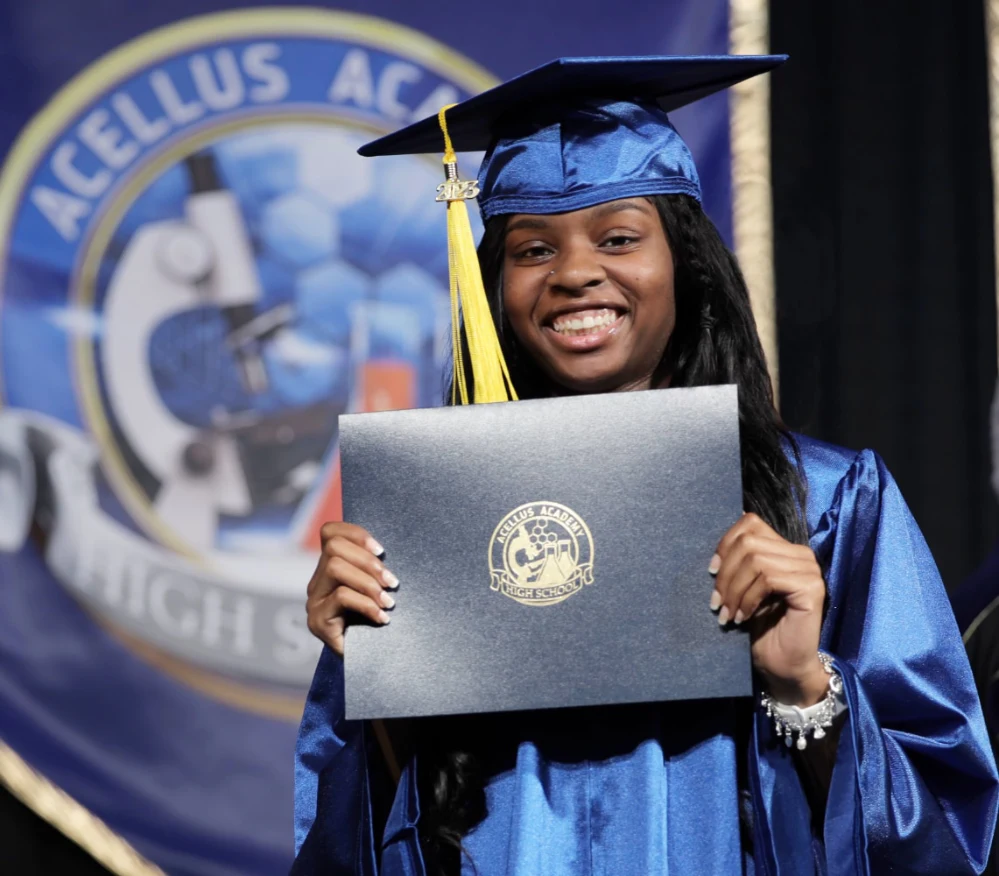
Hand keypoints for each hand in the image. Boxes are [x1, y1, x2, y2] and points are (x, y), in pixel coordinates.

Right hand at [306, 522, 397, 655]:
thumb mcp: (379, 589)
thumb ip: (376, 569)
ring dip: (368, 582)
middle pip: (334, 548)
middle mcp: (318, 582)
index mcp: (331, 568)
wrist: (370, 664)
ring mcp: (314, 601)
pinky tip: (383, 618)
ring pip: (335, 568)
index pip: (330, 532)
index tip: (383, 551)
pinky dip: (367, 604)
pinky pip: (340, 597)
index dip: (356, 534)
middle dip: (368, 561)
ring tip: (388, 602)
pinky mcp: (317, 622)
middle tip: (392, 583)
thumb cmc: (380, 622)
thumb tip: (393, 548)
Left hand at [710, 513, 827, 705]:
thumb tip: (718, 546)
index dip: (725, 543)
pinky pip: (768, 579)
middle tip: (716, 602)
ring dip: (733, 590)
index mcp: (786, 549)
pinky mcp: (811, 588)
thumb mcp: (744, 588)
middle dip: (726, 573)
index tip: (712, 571)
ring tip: (727, 613)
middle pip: (749, 542)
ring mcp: (809, 570)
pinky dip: (748, 598)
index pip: (751, 523)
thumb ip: (739, 563)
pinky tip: (742, 617)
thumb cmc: (762, 629)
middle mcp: (801, 554)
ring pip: (756, 560)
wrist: (783, 666)